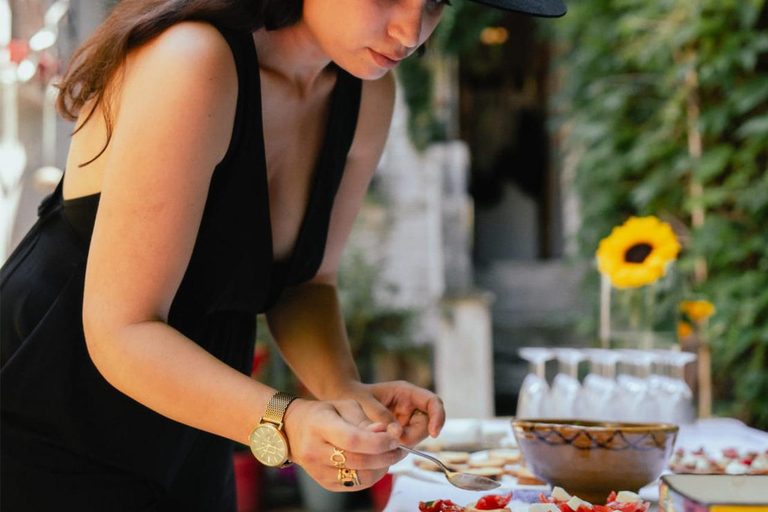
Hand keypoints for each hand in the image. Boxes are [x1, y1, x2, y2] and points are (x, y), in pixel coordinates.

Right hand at [282, 398, 404, 491]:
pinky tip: (377, 464)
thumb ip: (365, 420)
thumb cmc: (323, 414)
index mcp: (319, 426)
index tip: (394, 438)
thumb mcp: (343, 406)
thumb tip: (385, 433)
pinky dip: (372, 476)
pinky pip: (355, 484)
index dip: (378, 442)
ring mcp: (318, 471)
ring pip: (359, 477)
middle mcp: (315, 451)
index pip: (353, 440)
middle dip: (385, 456)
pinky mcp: (324, 483)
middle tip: (399, 448)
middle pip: (359, 461)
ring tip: (390, 456)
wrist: (294, 430)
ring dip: (382, 468)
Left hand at [334, 381, 445, 447]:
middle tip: (394, 443)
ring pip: (416, 437)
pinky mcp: (399, 433)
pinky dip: (396, 448)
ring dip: (404, 444)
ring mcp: (405, 421)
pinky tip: (381, 447)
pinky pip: (405, 443)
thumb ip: (382, 417)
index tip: (434, 433)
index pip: (432, 402)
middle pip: (426, 424)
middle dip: (414, 436)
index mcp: (405, 392)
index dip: (438, 417)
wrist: (341, 403)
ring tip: (381, 443)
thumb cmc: (353, 397)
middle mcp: (409, 406)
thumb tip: (398, 436)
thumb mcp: (365, 403)